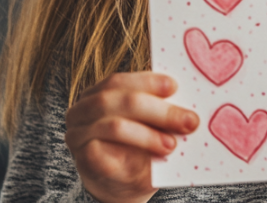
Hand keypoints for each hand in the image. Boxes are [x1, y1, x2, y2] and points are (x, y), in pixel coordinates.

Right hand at [65, 72, 198, 202]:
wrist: (119, 186)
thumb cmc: (137, 150)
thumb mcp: (150, 126)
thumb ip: (159, 112)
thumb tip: (187, 105)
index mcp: (98, 92)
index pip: (119, 81)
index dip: (147, 81)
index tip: (174, 87)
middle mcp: (82, 110)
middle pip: (119, 100)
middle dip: (158, 110)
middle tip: (189, 121)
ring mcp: (78, 133)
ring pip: (114, 126)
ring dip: (148, 135)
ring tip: (172, 145)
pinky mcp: (82, 158)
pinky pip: (104, 152)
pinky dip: (132, 152)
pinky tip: (152, 159)